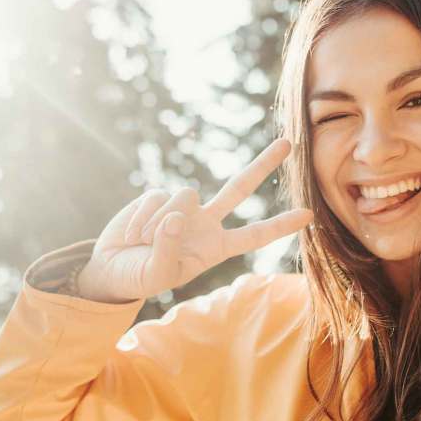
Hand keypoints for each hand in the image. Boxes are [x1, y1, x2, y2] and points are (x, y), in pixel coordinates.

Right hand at [77, 138, 312, 302]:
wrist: (111, 268)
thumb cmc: (141, 276)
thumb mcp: (158, 274)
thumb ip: (168, 250)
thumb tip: (177, 216)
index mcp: (216, 247)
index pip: (255, 234)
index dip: (280, 225)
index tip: (308, 215)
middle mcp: (207, 222)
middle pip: (240, 187)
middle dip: (263, 165)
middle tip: (288, 143)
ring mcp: (184, 207)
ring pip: (184, 195)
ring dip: (159, 222)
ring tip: (143, 243)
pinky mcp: (159, 196)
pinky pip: (156, 196)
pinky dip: (142, 217)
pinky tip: (133, 233)